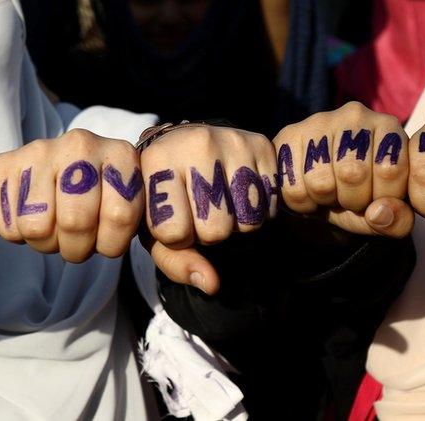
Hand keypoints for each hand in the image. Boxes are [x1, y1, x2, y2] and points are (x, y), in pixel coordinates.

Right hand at [0, 129, 143, 260]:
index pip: (122, 216)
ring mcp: (42, 149)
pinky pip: (11, 224)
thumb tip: (165, 241)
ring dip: (46, 243)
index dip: (111, 244)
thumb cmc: (85, 204)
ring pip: (39, 227)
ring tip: (51, 229)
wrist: (29, 184)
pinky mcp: (5, 164)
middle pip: (77, 222)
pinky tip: (25, 216)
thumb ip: (135, 219)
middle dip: (76, 248)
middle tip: (74, 243)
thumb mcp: (118, 206)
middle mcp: (83, 144)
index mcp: (121, 154)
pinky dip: (18, 234)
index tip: (105, 243)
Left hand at [139, 125, 278, 293]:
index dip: (176, 236)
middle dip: (208, 232)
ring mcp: (232, 141)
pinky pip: (269, 206)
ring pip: (246, 222)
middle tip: (201, 209)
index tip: (174, 216)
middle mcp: (195, 143)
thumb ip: (174, 260)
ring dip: (235, 224)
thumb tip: (211, 283)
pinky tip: (240, 192)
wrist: (188, 143)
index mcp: (157, 159)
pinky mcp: (261, 144)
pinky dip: (257, 210)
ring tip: (221, 200)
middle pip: (215, 230)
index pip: (174, 232)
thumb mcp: (155, 226)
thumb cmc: (168, 192)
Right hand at [273, 102, 415, 237]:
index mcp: (389, 128)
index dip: (382, 199)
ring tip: (328, 193)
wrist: (320, 190)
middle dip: (351, 201)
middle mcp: (355, 116)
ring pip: (321, 183)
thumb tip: (380, 215)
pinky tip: (308, 191)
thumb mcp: (384, 213)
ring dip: (324, 202)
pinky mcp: (289, 135)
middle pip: (354, 174)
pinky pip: (294, 187)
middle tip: (348, 198)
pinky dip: (302, 203)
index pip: (391, 169)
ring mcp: (320, 122)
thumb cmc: (361, 197)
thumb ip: (397, 220)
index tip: (374, 198)